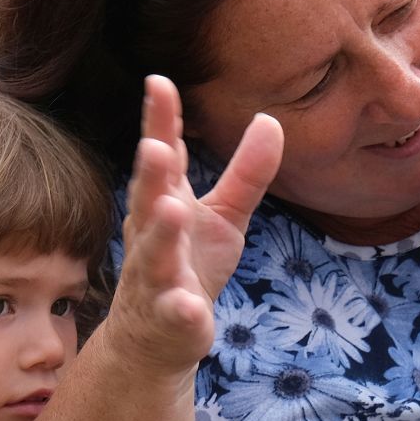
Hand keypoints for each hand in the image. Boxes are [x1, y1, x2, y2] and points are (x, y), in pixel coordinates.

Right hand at [102, 75, 281, 371]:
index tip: (159, 82)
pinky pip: (175, 314)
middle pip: (149, 200)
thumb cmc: (189, 264)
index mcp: (163, 203)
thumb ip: (245, 172)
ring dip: (161, 234)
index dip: (159, 122)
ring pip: (154, 255)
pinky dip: (182, 310)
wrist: (156, 338)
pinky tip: (191, 306)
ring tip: (170, 209)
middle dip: (151, 174)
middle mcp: (152, 236)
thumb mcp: (223, 216)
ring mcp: (156, 279)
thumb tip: (270, 119)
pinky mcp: (171, 320)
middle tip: (154, 143)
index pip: (161, 157)